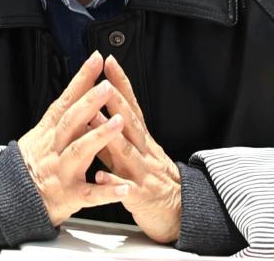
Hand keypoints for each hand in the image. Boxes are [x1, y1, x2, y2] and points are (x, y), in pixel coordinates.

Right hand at [17, 51, 130, 225]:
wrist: (14, 201)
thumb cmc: (33, 165)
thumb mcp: (41, 136)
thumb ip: (62, 116)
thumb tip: (80, 87)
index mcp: (49, 132)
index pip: (66, 101)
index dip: (80, 80)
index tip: (95, 59)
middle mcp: (54, 149)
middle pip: (71, 121)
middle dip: (89, 103)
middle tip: (107, 86)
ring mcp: (62, 172)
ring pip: (80, 151)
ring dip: (99, 136)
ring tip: (118, 123)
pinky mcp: (70, 197)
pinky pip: (90, 194)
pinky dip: (106, 191)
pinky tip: (123, 187)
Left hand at [90, 55, 181, 243]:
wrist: (179, 212)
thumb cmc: (152, 180)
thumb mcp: (136, 152)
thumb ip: (115, 135)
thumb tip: (94, 112)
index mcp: (141, 140)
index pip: (131, 105)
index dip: (121, 83)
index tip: (109, 61)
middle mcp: (144, 151)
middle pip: (130, 122)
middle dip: (116, 101)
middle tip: (102, 82)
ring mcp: (144, 173)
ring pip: (127, 151)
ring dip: (113, 135)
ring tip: (97, 120)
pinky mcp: (142, 197)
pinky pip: (126, 189)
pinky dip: (113, 181)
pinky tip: (99, 175)